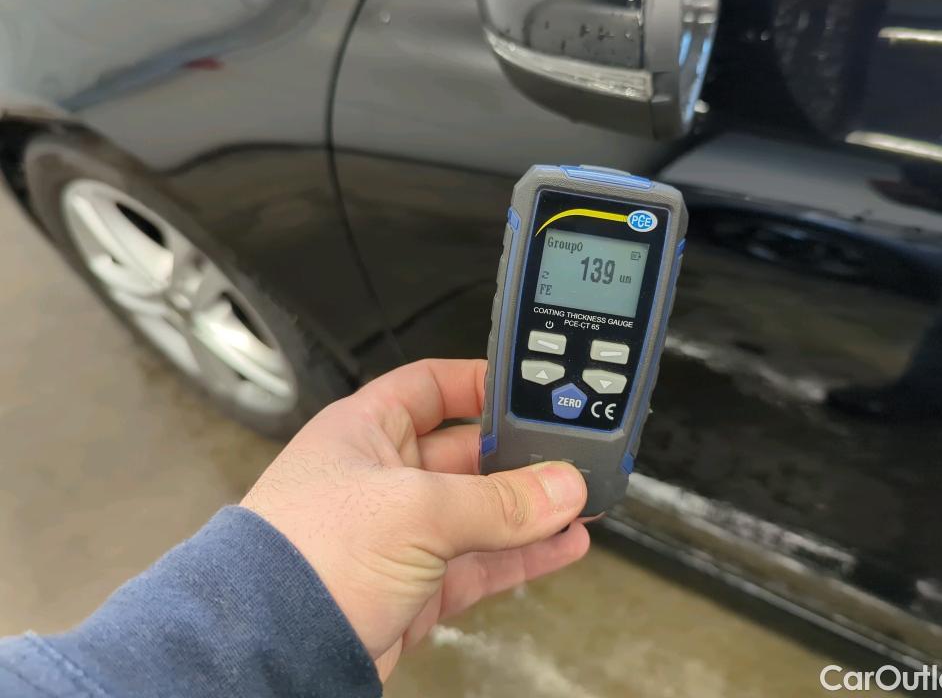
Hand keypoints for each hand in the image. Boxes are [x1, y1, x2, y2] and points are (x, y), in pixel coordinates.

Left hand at [241, 359, 589, 678]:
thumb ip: (496, 500)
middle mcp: (382, 477)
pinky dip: (523, 555)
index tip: (530, 388)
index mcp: (365, 431)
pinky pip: (482, 562)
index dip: (479, 384)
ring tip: (579, 500)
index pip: (431, 386)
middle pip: (465, 451)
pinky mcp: (415, 586)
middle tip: (569, 454)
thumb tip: (559, 487)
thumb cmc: (300, 561)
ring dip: (530, 507)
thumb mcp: (412, 510)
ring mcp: (399, 534)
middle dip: (518, 454)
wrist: (266, 654)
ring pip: (480, 511)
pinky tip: (560, 544)